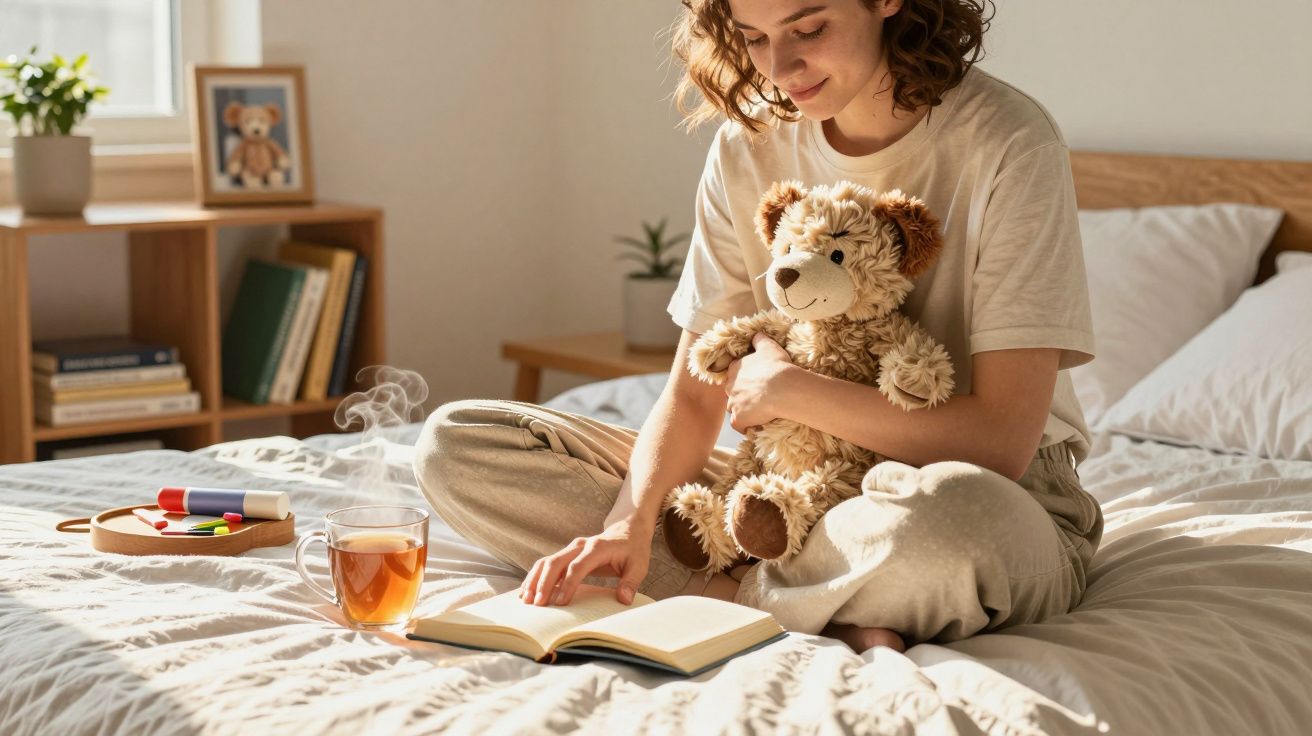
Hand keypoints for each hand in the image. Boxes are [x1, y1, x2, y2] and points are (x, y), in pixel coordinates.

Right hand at [519, 518, 651, 606]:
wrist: (627, 530)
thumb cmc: (633, 549)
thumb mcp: (639, 565)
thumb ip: (631, 582)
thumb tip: (623, 600)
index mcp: (597, 547)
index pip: (577, 566)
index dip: (568, 584)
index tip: (561, 602)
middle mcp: (579, 546)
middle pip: (555, 562)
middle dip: (544, 584)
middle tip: (538, 605)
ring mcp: (570, 549)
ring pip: (546, 562)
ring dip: (534, 580)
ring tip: (525, 600)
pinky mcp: (566, 555)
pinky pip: (546, 565)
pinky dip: (535, 578)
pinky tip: (526, 592)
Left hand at [724, 333, 794, 431]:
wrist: (782, 387)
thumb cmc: (777, 366)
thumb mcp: (769, 346)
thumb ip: (759, 340)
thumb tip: (756, 334)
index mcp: (735, 369)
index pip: (734, 374)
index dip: (745, 378)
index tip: (755, 381)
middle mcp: (729, 386)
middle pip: (732, 392)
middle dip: (742, 395)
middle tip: (759, 397)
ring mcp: (733, 404)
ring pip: (734, 408)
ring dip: (744, 410)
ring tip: (759, 412)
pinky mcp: (739, 419)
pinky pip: (738, 425)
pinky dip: (745, 426)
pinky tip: (755, 425)